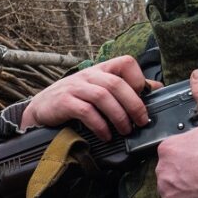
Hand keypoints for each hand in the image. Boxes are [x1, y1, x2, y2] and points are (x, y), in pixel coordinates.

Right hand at [20, 55, 160, 140]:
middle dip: (134, 104)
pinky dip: (99, 125)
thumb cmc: (76, 100)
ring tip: (125, 131)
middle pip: (117, 83)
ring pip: (103, 96)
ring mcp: (75, 87)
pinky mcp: (64, 102)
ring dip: (118, 116)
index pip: (126, 62)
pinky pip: (86, 111)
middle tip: (142, 122)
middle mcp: (89, 75)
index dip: (139, 79)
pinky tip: (106, 135)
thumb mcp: (100, 89)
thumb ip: (124, 88)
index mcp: (101, 70)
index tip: (145, 98)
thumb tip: (156, 88)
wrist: (41, 109)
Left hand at [156, 69, 197, 197]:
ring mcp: (166, 188)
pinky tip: (197, 197)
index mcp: (168, 146)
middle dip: (183, 172)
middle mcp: (162, 167)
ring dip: (181, 188)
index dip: (187, 156)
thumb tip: (197, 74)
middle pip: (169, 171)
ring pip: (169, 188)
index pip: (171, 153)